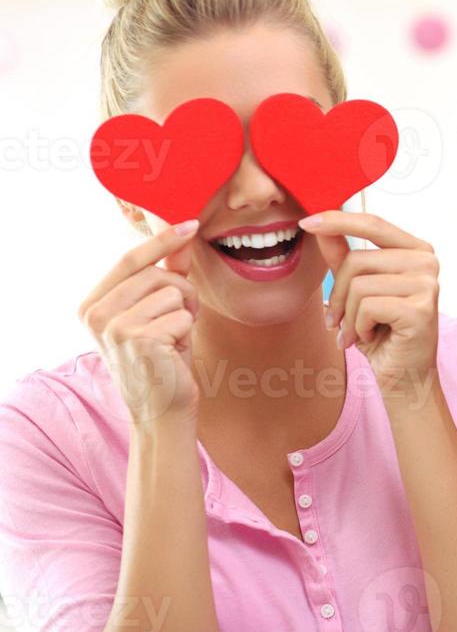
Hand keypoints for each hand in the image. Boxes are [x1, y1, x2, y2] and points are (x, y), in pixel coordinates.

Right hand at [79, 220, 201, 426]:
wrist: (162, 408)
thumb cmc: (162, 357)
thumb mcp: (159, 311)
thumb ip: (166, 274)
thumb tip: (182, 236)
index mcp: (92, 304)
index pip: (129, 259)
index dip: (162, 240)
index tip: (190, 224)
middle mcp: (95, 314)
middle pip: (156, 273)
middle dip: (182, 292)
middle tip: (179, 320)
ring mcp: (114, 327)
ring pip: (173, 291)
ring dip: (186, 312)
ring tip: (174, 337)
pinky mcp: (138, 339)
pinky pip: (182, 314)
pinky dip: (188, 330)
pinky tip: (174, 350)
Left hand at [301, 212, 439, 393]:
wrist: (404, 376)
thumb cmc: (383, 333)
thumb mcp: (357, 290)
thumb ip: (342, 256)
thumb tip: (320, 226)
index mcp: (416, 249)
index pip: (373, 223)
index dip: (338, 220)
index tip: (306, 221)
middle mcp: (427, 261)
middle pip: (357, 260)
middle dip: (337, 294)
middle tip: (340, 320)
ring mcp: (428, 283)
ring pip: (359, 285)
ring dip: (349, 315)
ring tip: (358, 331)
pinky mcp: (421, 308)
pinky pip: (367, 307)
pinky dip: (359, 327)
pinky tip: (372, 338)